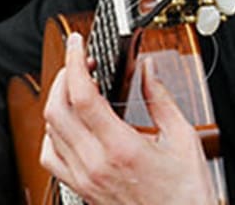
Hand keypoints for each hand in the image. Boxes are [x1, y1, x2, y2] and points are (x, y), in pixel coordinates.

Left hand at [41, 32, 215, 204]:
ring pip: (49, 131)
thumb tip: (149, 69)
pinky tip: (69, 123)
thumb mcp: (183, 138)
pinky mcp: (81, 189)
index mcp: (121, 148)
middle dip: (64, 76)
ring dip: (58, 101)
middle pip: (56, 110)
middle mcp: (95, 165)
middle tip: (81, 62)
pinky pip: (51, 157)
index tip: (78, 44)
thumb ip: (161, 98)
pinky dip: (52, 133)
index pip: (82, 96)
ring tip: (77, 87)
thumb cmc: (185, 192)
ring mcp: (84, 179)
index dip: (75, 63)